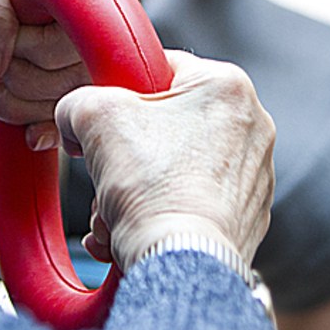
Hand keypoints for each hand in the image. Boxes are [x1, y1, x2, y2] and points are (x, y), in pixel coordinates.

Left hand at [0, 0, 128, 142]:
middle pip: (87, 63)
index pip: (98, 16)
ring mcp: (95, 31)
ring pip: (77, 91)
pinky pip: (65, 104)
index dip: (49, 42)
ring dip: (21, 101)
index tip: (8, 36)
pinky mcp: (75, 61)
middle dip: (26, 73)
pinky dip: (29, 116)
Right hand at [55, 50, 274, 269]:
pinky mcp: (246, 218)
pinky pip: (189, 202)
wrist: (180, 264)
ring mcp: (253, 176)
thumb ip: (79, 99)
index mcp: (226, 86)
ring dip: (133, 188)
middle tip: (102, 168)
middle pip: (165, 122)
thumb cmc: (151, 187)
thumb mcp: (93, 115)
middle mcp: (251, 127)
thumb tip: (76, 113)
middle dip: (124, 151)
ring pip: (173, 166)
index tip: (100, 114)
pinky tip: (129, 231)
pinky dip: (158, 213)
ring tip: (112, 211)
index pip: (160, 65)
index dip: (118, 87)